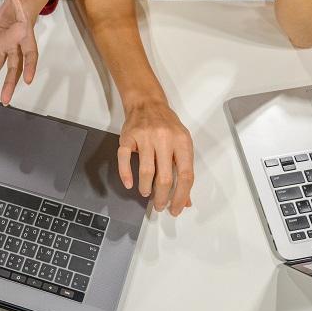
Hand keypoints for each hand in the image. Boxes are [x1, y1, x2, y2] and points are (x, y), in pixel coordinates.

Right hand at [117, 99, 193, 215]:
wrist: (147, 102)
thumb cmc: (167, 125)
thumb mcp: (181, 144)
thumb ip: (184, 170)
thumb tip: (186, 200)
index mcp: (182, 142)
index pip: (186, 175)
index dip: (181, 196)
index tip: (176, 208)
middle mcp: (164, 139)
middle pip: (165, 177)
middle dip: (162, 197)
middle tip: (159, 206)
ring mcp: (145, 137)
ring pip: (146, 171)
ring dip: (146, 188)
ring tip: (146, 193)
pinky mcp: (128, 137)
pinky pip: (124, 159)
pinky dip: (126, 174)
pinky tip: (129, 183)